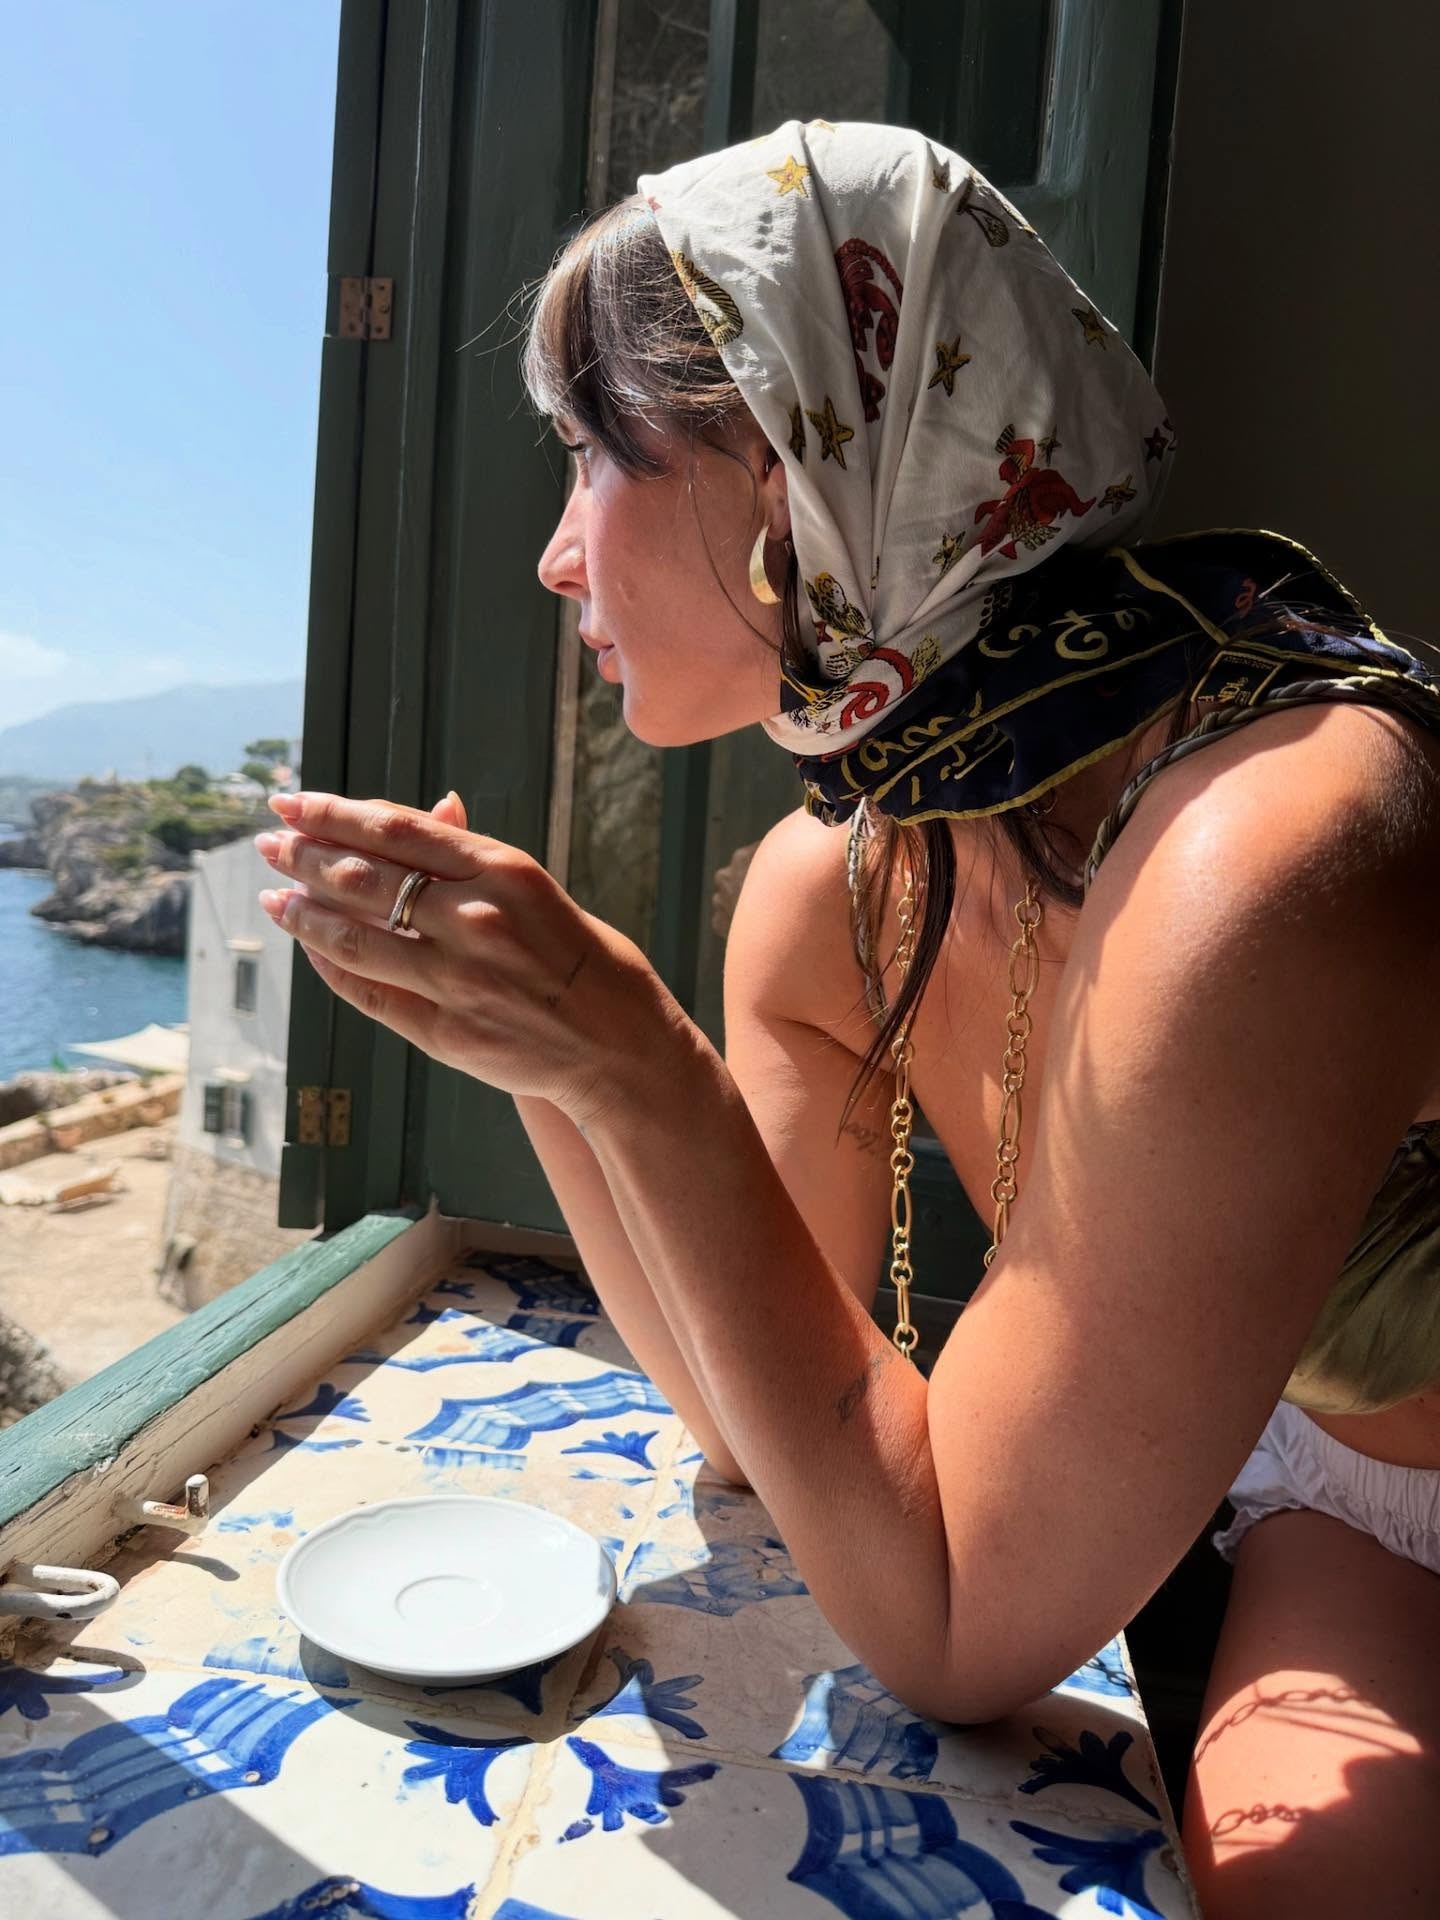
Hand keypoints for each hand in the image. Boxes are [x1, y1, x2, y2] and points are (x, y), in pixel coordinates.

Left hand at [254, 789, 677, 1125]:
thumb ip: (475, 856)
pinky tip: (311, 949)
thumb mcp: (538, 888)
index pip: (396, 830)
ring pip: (356, 938)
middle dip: (304, 856)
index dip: (333, 813)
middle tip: (269, 842)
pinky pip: (370, 994)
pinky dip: (332, 969)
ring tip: (274, 895)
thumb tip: (432, 807)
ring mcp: (459, 981)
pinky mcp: (447, 1033)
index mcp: (506, 871)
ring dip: (304, 914)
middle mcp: (478, 920)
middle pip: (365, 878)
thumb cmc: (584, 959)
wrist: (620, 1048)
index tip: (292, 802)